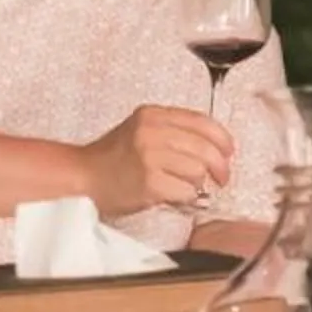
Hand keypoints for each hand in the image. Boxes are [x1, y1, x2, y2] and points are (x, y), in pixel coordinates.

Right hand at [77, 105, 234, 214]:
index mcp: (152, 115)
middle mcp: (151, 132)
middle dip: (220, 166)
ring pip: (198, 170)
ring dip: (198, 183)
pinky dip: (186, 197)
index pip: (202, 121)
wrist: (83, 177)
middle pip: (205, 147)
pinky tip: (175, 196)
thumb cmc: (113, 158)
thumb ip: (173, 131)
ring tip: (185, 186)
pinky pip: (186, 191)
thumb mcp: (141, 129)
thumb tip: (215, 146)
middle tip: (222, 178)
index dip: (222, 138)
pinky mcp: (148, 183)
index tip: (228, 152)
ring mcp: (149, 157)